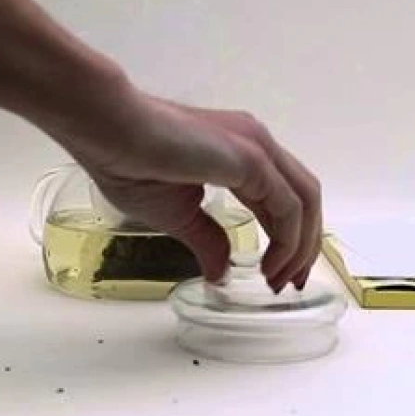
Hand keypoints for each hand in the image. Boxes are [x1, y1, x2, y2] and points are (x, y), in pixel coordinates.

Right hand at [66, 91, 322, 292]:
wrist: (108, 132)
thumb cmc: (129, 162)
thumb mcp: (177, 214)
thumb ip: (206, 240)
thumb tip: (219, 274)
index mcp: (238, 151)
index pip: (281, 195)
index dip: (288, 237)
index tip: (276, 274)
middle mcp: (255, 143)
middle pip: (303, 196)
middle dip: (303, 244)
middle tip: (288, 283)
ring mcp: (257, 147)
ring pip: (305, 199)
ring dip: (301, 246)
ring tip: (280, 280)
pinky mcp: (252, 158)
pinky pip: (289, 207)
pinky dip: (289, 241)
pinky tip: (269, 266)